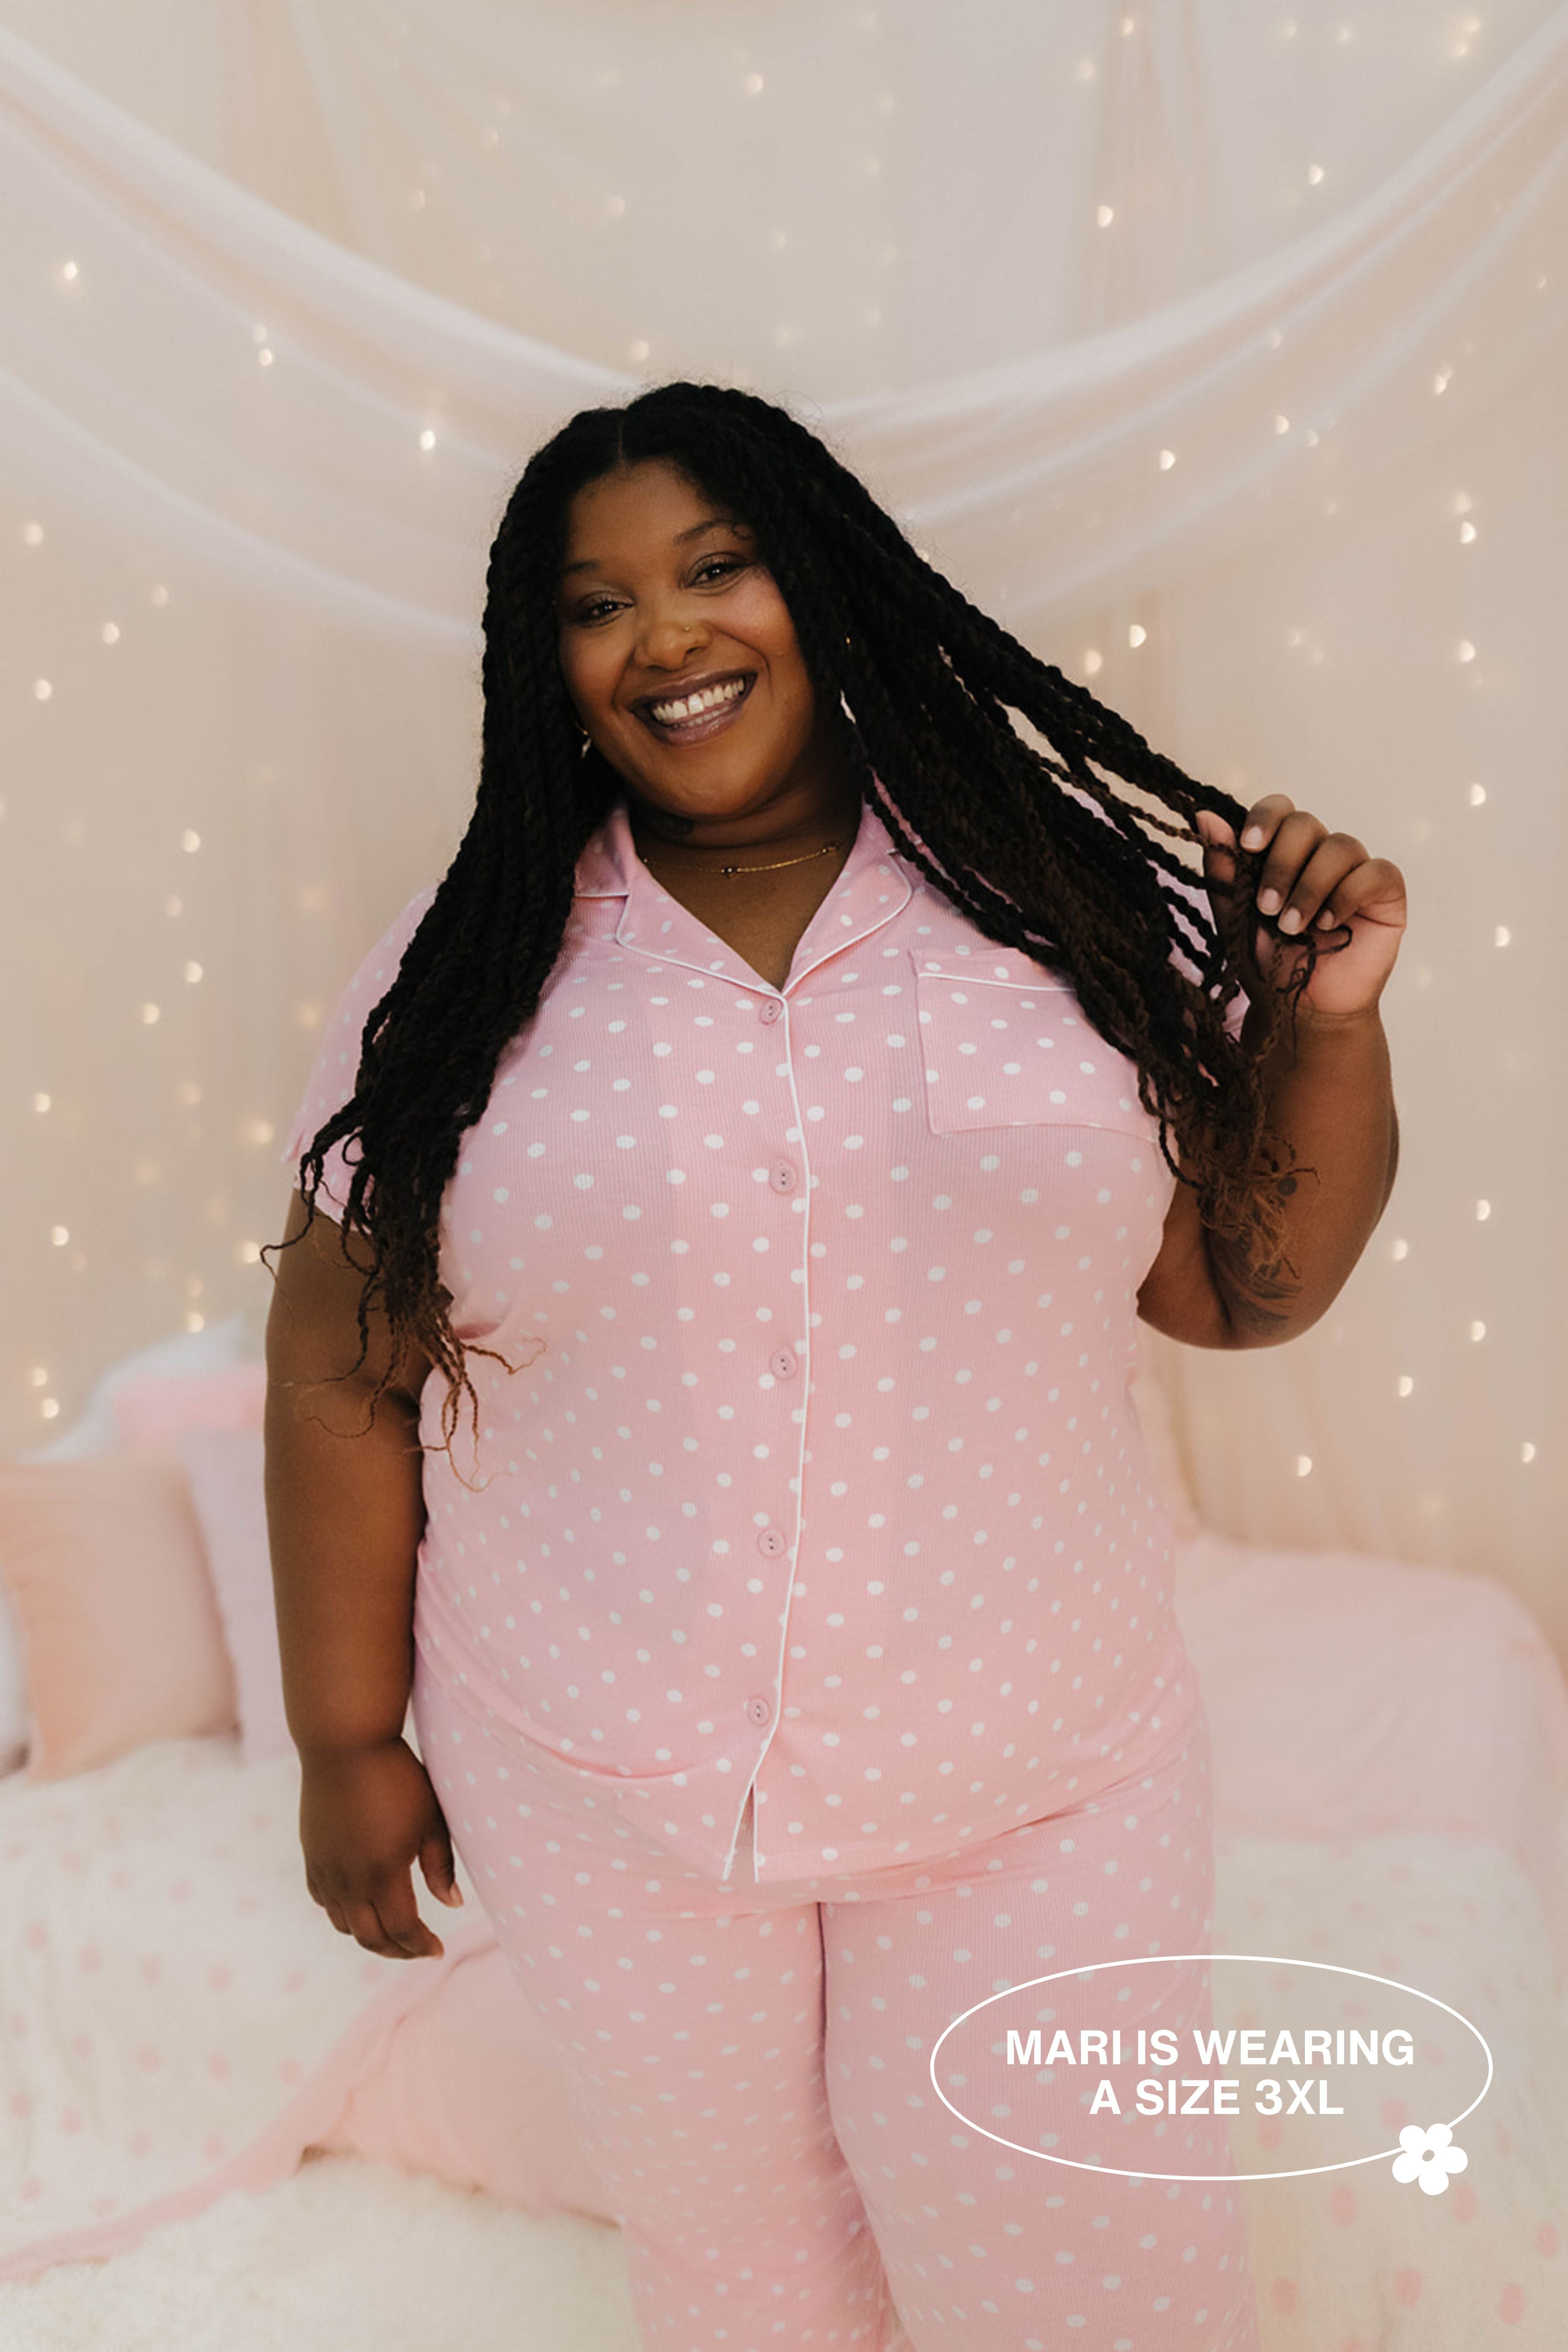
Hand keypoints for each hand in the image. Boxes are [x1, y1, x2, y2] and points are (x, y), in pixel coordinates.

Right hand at [298, 1736, 463, 1960]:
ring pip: (344, 1924)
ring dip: (370, 1935)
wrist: (345, 1744)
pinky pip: (324, 1901)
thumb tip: (453, 1905)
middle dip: (397, 1951)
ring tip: (393, 1931)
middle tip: (418, 1949)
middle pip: (371, 1937)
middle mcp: (349, 1879)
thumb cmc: (397, 1777)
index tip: (438, 1949)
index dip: (421, 1945)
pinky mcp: (311, 1857)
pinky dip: (343, 1914)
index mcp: (383, 1872)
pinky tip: (361, 1906)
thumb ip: (440, 1866)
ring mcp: (325, 1870)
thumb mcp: (430, 1819)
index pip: (403, 1929)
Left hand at [1192, 794, 1406, 1019]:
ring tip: (1293, 927)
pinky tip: (1328, 923)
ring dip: (1310, 886)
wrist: (1300, 1009)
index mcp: (1283, 852)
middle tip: (1266, 908)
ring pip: (1340, 846)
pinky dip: (1348, 894)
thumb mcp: (1234, 917)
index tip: (1248, 846)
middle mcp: (1319, 854)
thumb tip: (1205, 816)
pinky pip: (1375, 871)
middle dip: (1281, 865)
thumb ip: (1223, 870)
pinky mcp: (1385, 892)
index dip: (1265, 818)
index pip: (1279, 810)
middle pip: (1305, 824)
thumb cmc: (1268, 962)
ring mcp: (1354, 870)